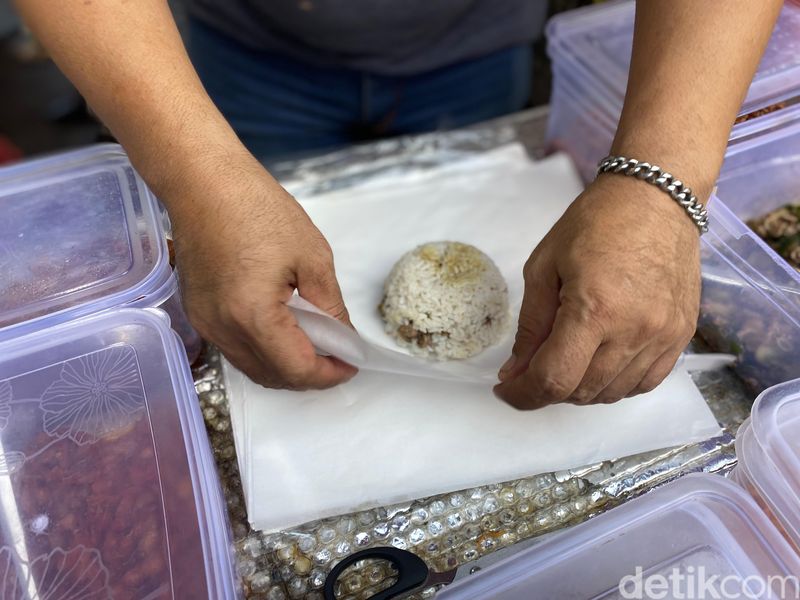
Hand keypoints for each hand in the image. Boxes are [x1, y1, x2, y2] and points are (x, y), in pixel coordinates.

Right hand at [169, 153, 357, 389]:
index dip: (331, 374)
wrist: (203, 182)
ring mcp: (205, 324)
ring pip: (252, 368)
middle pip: (273, 377)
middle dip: (310, 375)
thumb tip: (344, 339)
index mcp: (253, 315)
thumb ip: (331, 306)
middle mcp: (223, 329)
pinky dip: (264, 351)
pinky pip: (235, 349)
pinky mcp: (198, 314)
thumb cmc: (257, 208)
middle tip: (338, 355)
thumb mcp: (313, 256)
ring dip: (286, 366)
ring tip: (316, 342)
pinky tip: (285, 328)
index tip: (352, 363)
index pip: (297, 369)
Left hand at [494, 174, 700, 408]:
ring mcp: (663, 336)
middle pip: (582, 392)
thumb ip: (530, 325)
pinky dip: (615, 385)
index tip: (506, 390)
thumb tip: (516, 371)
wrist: (656, 199)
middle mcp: (634, 330)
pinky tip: (598, 364)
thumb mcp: (544, 267)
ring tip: (565, 362)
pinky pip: (645, 383)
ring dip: (580, 390)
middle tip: (529, 371)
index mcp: (595, 310)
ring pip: (612, 393)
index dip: (524, 394)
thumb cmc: (596, 223)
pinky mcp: (681, 335)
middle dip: (547, 390)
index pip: (554, 379)